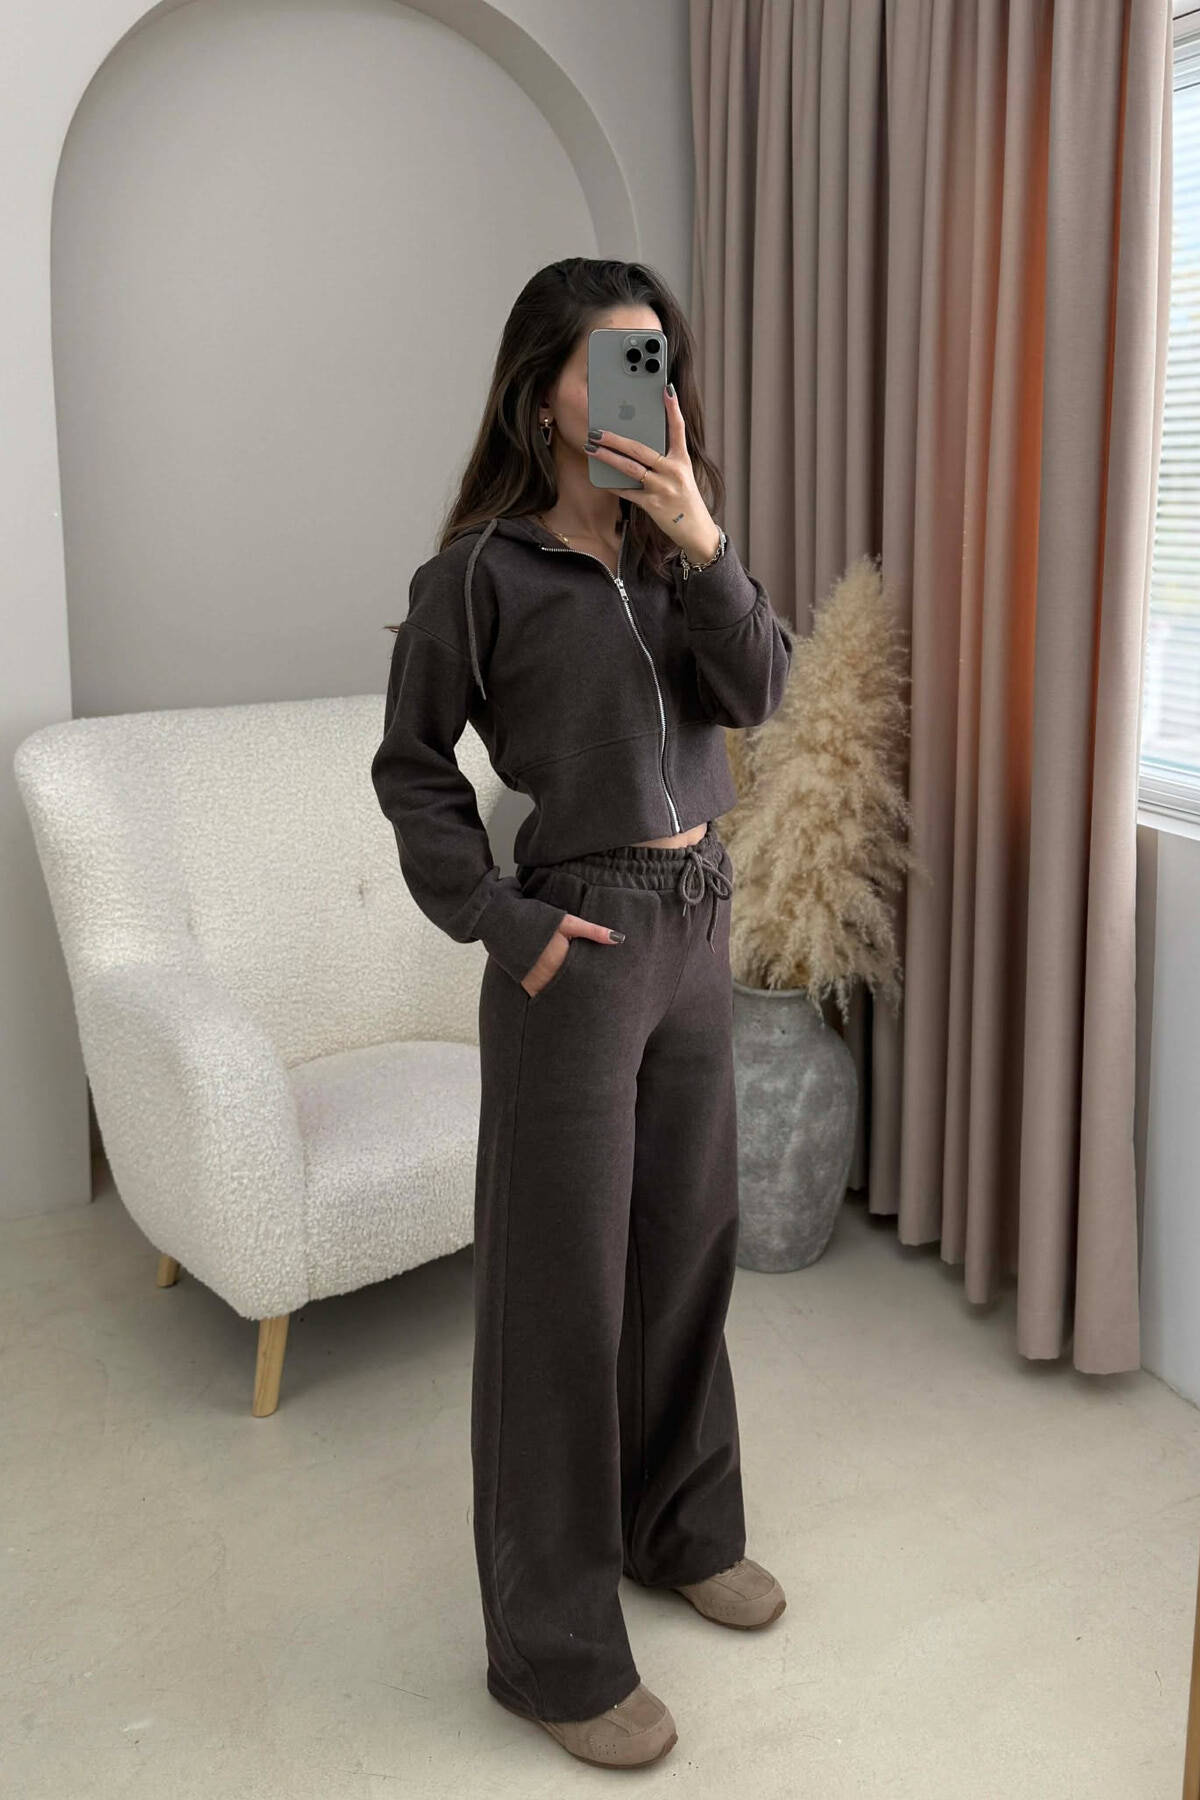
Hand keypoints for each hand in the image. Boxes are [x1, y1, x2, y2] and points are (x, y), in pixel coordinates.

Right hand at [520, 912, 623, 997]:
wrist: (501, 921)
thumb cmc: (537, 919)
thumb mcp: (567, 922)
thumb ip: (593, 932)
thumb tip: (619, 939)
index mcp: (562, 963)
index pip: (585, 983)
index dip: (595, 992)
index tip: (605, 999)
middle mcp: (549, 977)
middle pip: (571, 994)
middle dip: (582, 998)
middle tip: (596, 1007)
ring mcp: (535, 983)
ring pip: (556, 998)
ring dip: (565, 999)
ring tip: (579, 1007)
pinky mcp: (525, 984)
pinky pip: (542, 997)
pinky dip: (551, 997)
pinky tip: (558, 998)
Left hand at [585, 386, 721, 566]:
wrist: (695, 530)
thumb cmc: (684, 500)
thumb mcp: (681, 475)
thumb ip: (663, 460)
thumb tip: (634, 446)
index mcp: (682, 460)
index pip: (678, 429)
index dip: (673, 409)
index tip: (666, 389)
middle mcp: (674, 472)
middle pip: (640, 449)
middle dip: (615, 438)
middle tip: (596, 430)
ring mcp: (663, 488)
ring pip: (630, 468)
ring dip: (607, 458)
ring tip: (591, 449)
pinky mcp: (653, 505)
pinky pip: (628, 492)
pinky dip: (613, 485)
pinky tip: (600, 478)